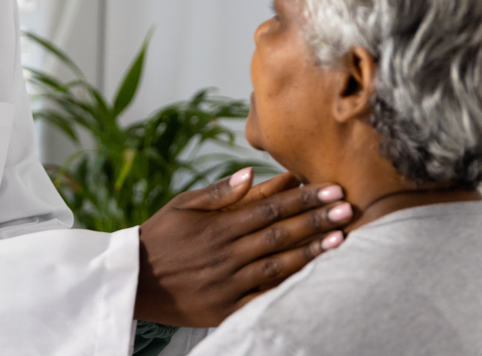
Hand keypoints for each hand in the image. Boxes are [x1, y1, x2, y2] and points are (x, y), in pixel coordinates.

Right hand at [133, 168, 351, 327]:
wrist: (133, 282)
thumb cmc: (161, 237)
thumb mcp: (182, 205)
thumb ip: (218, 192)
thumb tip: (251, 172)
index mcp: (217, 226)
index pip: (269, 208)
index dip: (302, 198)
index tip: (330, 187)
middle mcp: (226, 254)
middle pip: (280, 234)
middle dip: (317, 219)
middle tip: (347, 207)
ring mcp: (228, 283)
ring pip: (278, 265)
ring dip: (311, 251)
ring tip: (341, 238)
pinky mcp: (226, 308)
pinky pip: (263, 297)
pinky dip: (289, 287)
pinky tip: (313, 277)